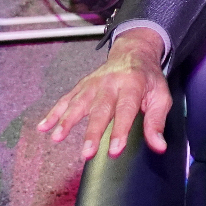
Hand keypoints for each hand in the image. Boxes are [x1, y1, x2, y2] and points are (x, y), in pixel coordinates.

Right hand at [36, 28, 171, 158]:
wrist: (133, 52)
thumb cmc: (148, 78)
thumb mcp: (161, 96)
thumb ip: (157, 121)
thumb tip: (159, 146)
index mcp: (132, 84)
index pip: (125, 110)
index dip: (120, 130)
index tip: (114, 151)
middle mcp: (110, 83)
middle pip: (100, 109)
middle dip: (92, 132)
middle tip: (87, 153)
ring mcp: (93, 84)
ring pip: (78, 103)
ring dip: (67, 121)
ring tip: (57, 138)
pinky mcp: (82, 86)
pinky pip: (66, 100)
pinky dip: (54, 113)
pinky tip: (44, 127)